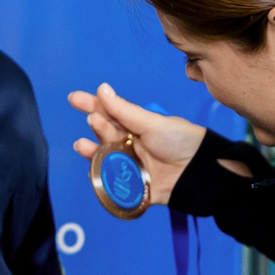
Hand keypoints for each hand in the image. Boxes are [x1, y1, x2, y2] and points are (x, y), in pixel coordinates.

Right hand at [67, 83, 209, 206]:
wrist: (200, 171)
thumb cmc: (181, 141)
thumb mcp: (152, 123)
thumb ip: (124, 110)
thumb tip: (102, 89)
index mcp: (138, 126)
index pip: (111, 113)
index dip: (92, 105)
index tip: (74, 99)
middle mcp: (132, 144)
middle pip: (106, 134)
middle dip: (96, 126)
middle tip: (94, 119)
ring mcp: (132, 165)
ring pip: (105, 157)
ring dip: (91, 150)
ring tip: (82, 145)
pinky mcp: (135, 186)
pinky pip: (114, 184)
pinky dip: (101, 178)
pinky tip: (93, 170)